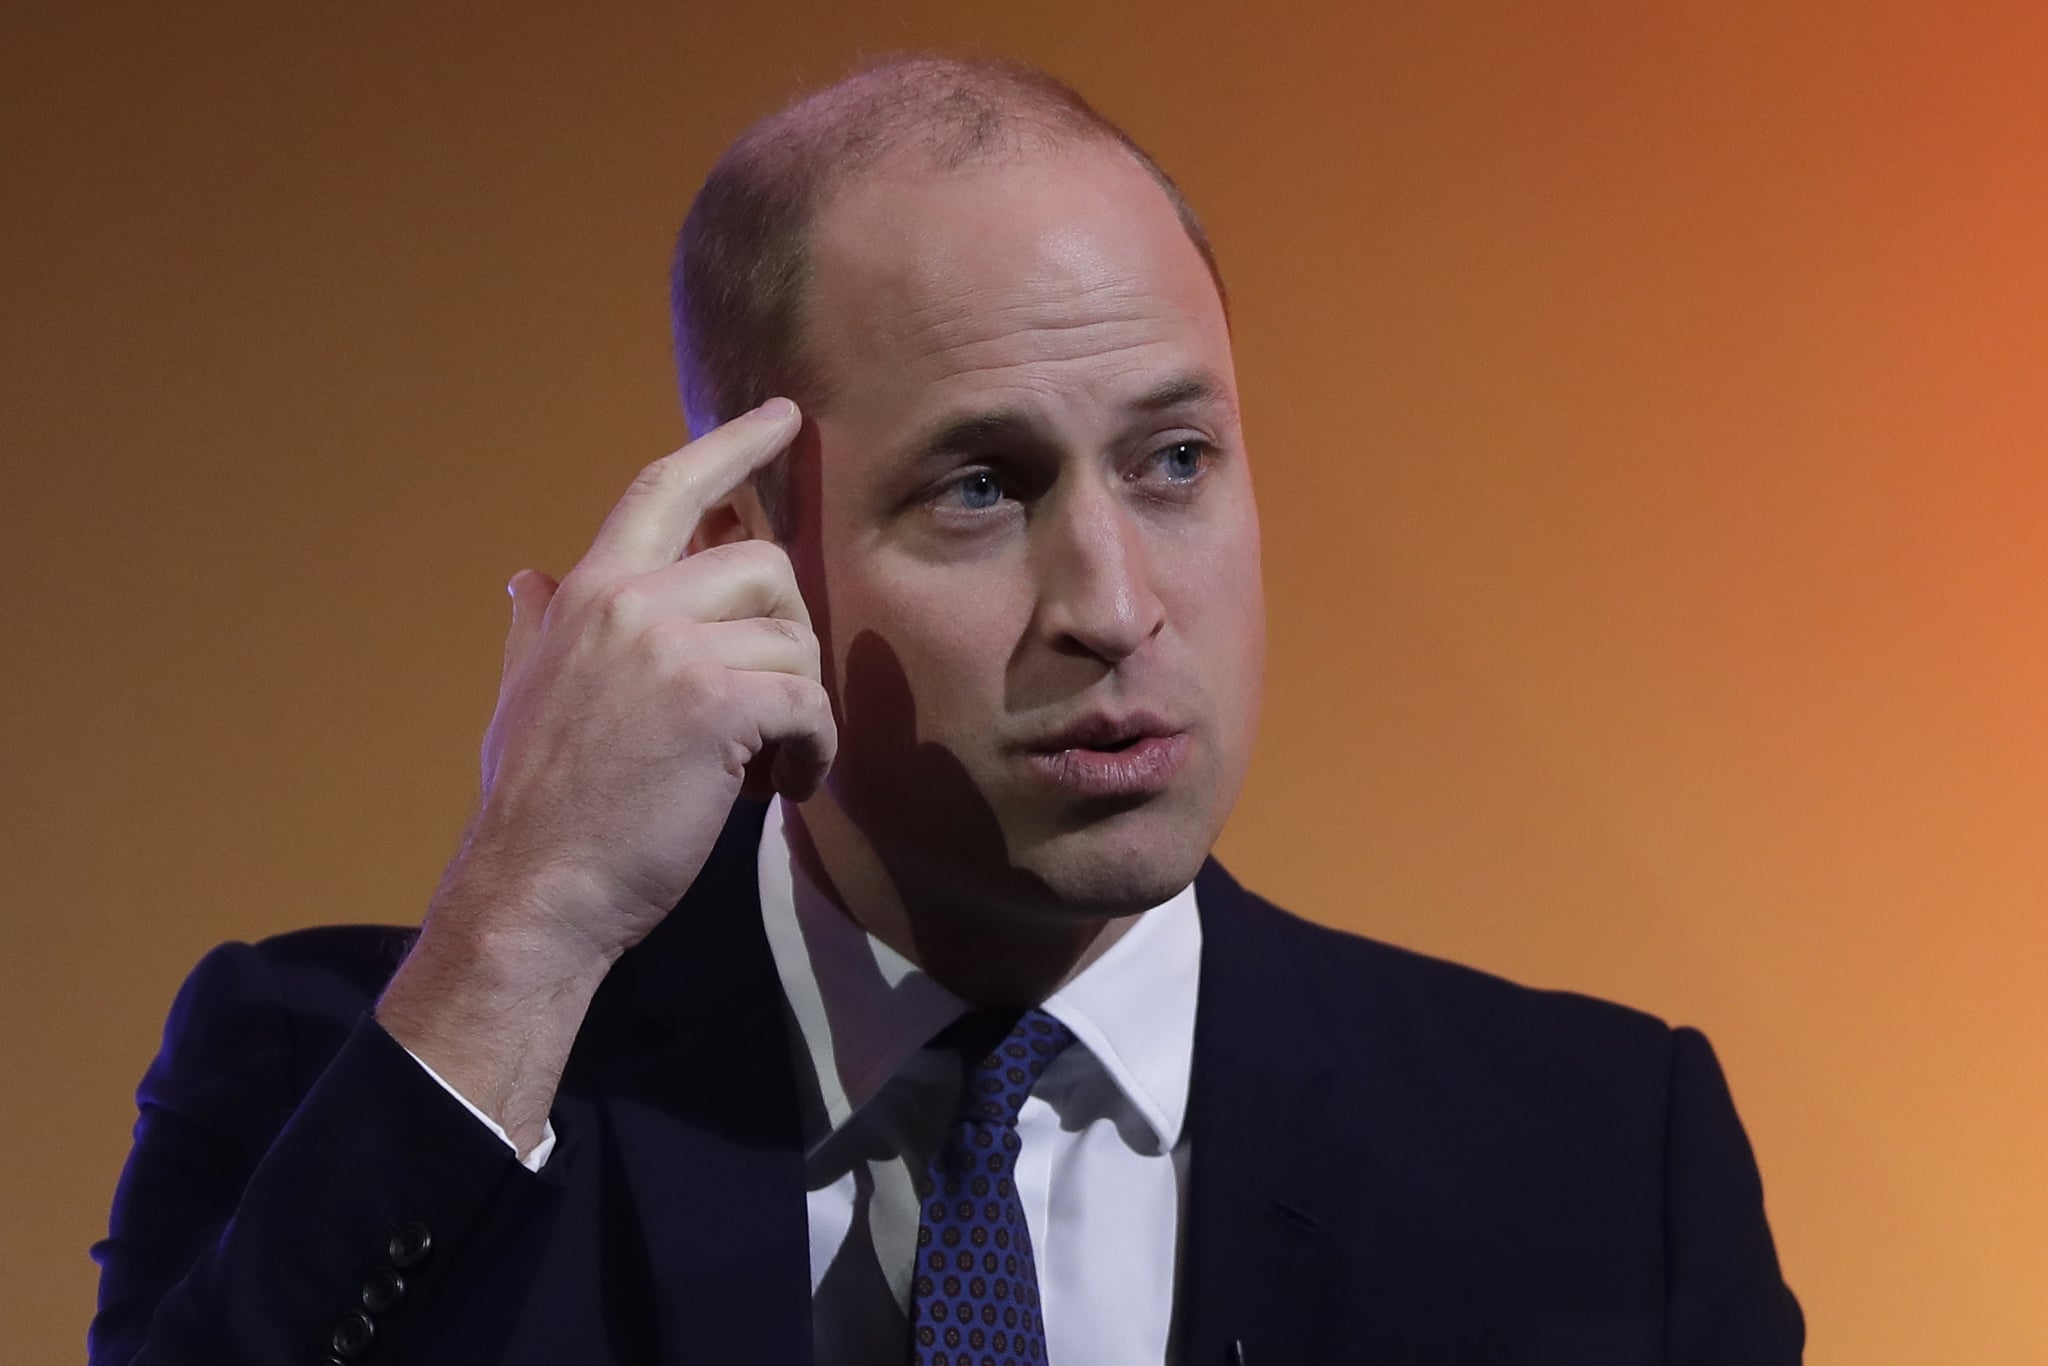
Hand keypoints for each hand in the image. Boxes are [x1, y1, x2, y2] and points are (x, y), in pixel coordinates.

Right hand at [461, 396, 833, 962]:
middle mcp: (631, 603)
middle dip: (784, 632)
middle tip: (765, 706)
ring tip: (765, 763)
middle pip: (764, 563)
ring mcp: (675, 650)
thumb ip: (536, 628)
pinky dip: (813, 750)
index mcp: (588, 592)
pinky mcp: (720, 707)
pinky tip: (784, 785)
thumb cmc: (536, 807)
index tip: (782, 417)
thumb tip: (526, 579)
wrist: (533, 894)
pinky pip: (809, 702)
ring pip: (796, 640)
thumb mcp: (521, 695)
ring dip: (799, 707)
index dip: (729, 444)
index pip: (664, 488)